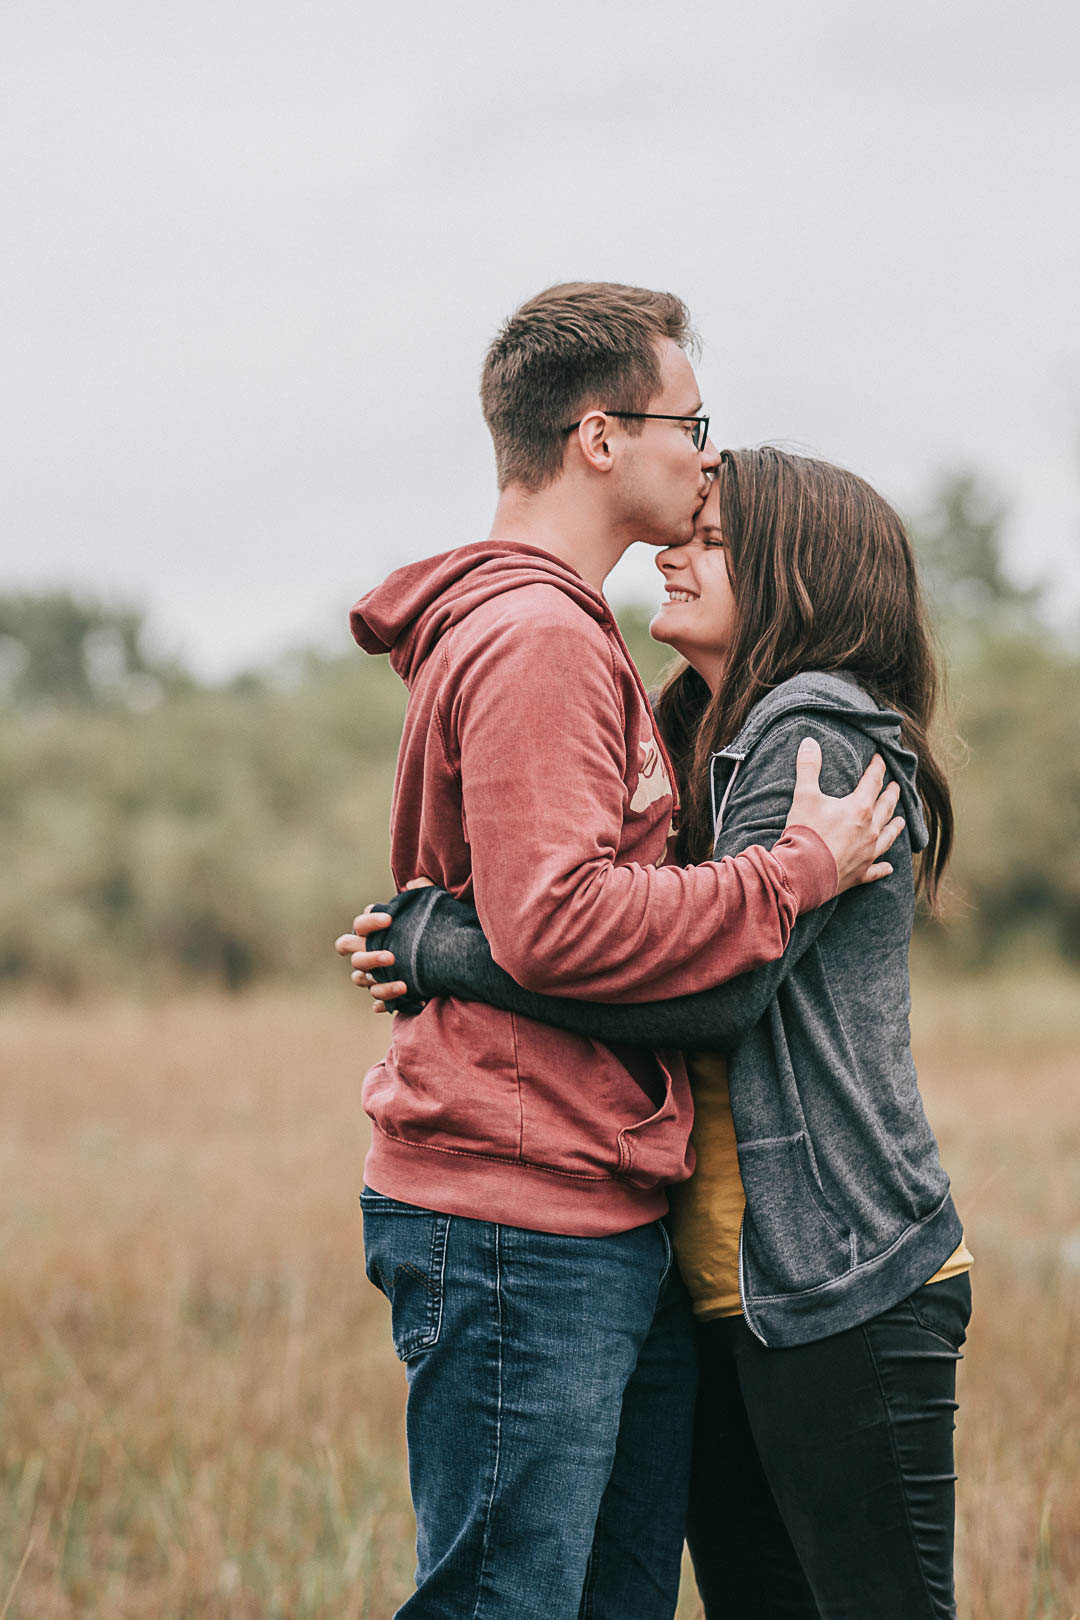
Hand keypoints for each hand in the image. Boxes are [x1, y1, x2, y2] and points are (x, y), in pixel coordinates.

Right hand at [332, 878, 434, 1011]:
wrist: (448, 957)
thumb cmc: (432, 930)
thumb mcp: (431, 911)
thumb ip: (423, 893)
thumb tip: (414, 883)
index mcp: (374, 932)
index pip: (360, 925)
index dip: (370, 922)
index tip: (390, 919)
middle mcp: (367, 952)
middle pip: (351, 953)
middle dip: (368, 955)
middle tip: (392, 956)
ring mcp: (373, 974)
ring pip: (361, 979)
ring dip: (379, 982)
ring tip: (404, 983)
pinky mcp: (385, 993)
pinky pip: (377, 1001)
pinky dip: (387, 1000)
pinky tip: (403, 998)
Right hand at [784, 738, 903, 893]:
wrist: (803, 872)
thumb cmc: (805, 833)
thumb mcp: (804, 796)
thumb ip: (809, 767)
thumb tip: (809, 742)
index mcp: (858, 808)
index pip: (873, 782)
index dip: (877, 768)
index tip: (880, 759)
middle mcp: (870, 830)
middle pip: (885, 807)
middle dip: (891, 794)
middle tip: (896, 786)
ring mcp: (868, 853)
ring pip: (888, 836)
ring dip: (895, 827)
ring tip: (900, 820)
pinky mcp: (861, 873)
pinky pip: (877, 870)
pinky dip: (883, 867)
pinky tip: (889, 866)